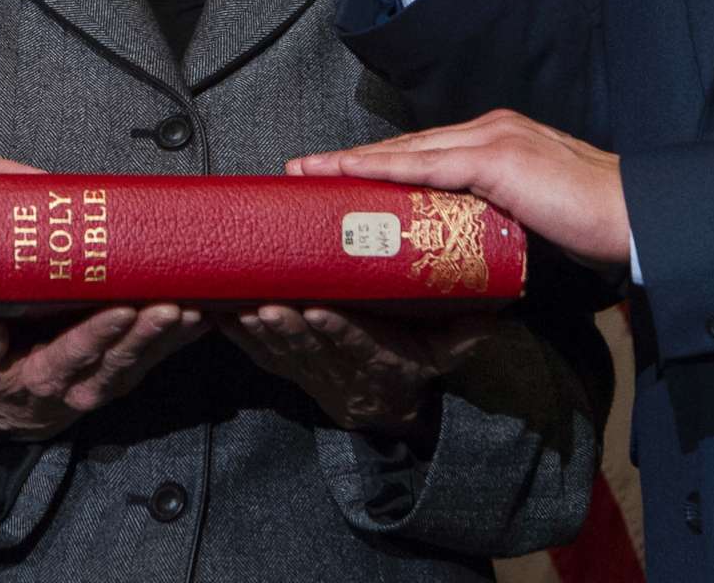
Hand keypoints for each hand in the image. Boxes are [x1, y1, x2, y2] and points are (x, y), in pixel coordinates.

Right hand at [0, 304, 208, 439]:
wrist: (22, 407)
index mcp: (47, 375)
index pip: (76, 353)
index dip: (100, 333)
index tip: (122, 310)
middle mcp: (86, 383)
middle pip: (122, 357)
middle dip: (149, 330)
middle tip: (174, 305)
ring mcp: (114, 380)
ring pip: (148, 357)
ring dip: (174, 334)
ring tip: (199, 307)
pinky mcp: (132, 372)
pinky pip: (162, 354)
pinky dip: (185, 337)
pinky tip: (207, 314)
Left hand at [220, 304, 491, 436]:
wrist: (391, 409)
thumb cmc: (417, 364)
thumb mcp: (445, 354)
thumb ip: (465, 336)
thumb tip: (493, 316)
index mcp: (383, 364)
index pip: (361, 347)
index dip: (339, 331)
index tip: (319, 310)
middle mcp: (344, 374)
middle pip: (313, 351)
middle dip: (288, 329)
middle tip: (266, 305)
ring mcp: (314, 376)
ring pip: (283, 356)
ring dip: (259, 333)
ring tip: (239, 308)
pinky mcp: (291, 373)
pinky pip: (262, 358)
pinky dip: (240, 338)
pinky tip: (220, 315)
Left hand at [290, 110, 630, 272]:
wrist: (636, 216)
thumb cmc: (594, 224)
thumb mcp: (532, 215)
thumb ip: (498, 219)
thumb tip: (468, 250)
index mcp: (496, 139)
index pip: (423, 152)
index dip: (377, 164)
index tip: (337, 176)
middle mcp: (488, 128)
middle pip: (404, 146)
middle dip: (350, 160)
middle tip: (302, 170)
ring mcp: (490, 139)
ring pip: (404, 152)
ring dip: (350, 163)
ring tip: (307, 173)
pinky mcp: (495, 159)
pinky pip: (424, 167)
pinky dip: (381, 171)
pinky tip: (347, 176)